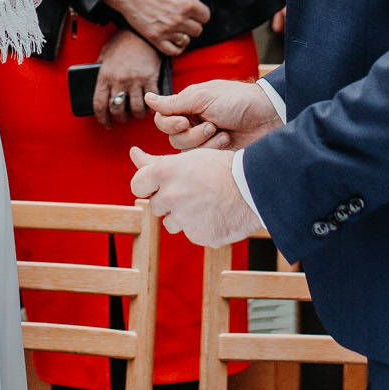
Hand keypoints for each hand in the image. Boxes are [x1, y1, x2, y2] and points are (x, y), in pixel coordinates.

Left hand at [94, 28, 161, 126]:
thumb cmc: (123, 41)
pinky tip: (149, 107)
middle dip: (119, 118)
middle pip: (117, 110)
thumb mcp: (105, 54)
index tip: (106, 124)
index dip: (102, 118)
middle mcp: (119, 80)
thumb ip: (101, 70)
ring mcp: (135, 80)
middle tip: (122, 118)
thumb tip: (99, 87)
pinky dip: (150, 108)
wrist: (142, 31)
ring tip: (135, 113)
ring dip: (135, 115)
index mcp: (104, 76)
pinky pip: (151, 101)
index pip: (99, 105)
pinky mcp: (151, 79)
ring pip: (135, 109)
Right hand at [103, 0, 217, 52]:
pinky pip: (173, 51)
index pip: (206, 16)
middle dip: (194, 23)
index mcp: (187, 3)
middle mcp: (179, 19)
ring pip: (187, 40)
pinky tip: (174, 39)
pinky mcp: (155, 38)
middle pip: (198, 30)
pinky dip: (176, 47)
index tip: (192, 8)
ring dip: (184, 33)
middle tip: (184, 16)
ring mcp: (167, 31)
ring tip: (177, 25)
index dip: (201, 11)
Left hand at [130, 145, 259, 246]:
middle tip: (194, 191)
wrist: (256, 186)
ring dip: (184, 216)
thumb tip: (132, 153)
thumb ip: (156, 161)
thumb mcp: (189, 158)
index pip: (137, 185)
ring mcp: (184, 219)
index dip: (149, 185)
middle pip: (155, 206)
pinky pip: (193, 234)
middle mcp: (170, 196)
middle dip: (169, 201)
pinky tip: (218, 214)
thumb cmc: (222, 167)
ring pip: (172, 223)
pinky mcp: (199, 236)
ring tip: (207, 203)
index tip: (159, 185)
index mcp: (165, 173)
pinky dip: (203, 227)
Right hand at [146, 78, 278, 152]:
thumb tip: (148, 98)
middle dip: (190, 134)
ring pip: (185, 151)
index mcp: (189, 107)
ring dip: (202, 142)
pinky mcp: (215, 155)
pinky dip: (212, 149)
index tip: (184, 120)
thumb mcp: (203, 97)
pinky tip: (227, 141)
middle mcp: (194, 124)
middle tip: (210, 125)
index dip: (169, 123)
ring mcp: (205, 141)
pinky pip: (200, 160)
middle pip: (173, 138)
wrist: (268, 116)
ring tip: (221, 132)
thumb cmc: (237, 101)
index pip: (163, 119)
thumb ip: (174, 103)